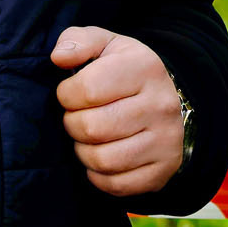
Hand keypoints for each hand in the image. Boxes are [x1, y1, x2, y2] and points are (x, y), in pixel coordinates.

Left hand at [52, 26, 185, 196]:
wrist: (169, 100)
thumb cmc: (125, 72)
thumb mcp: (106, 46)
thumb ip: (78, 41)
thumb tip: (59, 57)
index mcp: (145, 67)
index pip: (86, 89)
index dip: (66, 95)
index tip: (71, 93)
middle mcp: (161, 104)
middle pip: (92, 128)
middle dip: (73, 124)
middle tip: (78, 117)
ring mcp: (165, 140)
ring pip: (102, 160)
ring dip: (84, 151)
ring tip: (89, 137)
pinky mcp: (162, 170)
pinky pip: (116, 185)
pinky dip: (99, 175)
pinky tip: (101, 158)